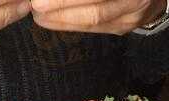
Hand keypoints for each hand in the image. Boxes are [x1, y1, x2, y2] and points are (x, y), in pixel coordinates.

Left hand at [32, 0, 165, 34]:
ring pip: (95, 19)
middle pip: (96, 5)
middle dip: (62, 5)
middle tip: (36, 4)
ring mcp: (132, 15)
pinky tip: (51, 21)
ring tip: (39, 15)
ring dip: (62, 18)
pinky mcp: (124, 28)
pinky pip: (95, 28)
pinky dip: (71, 24)